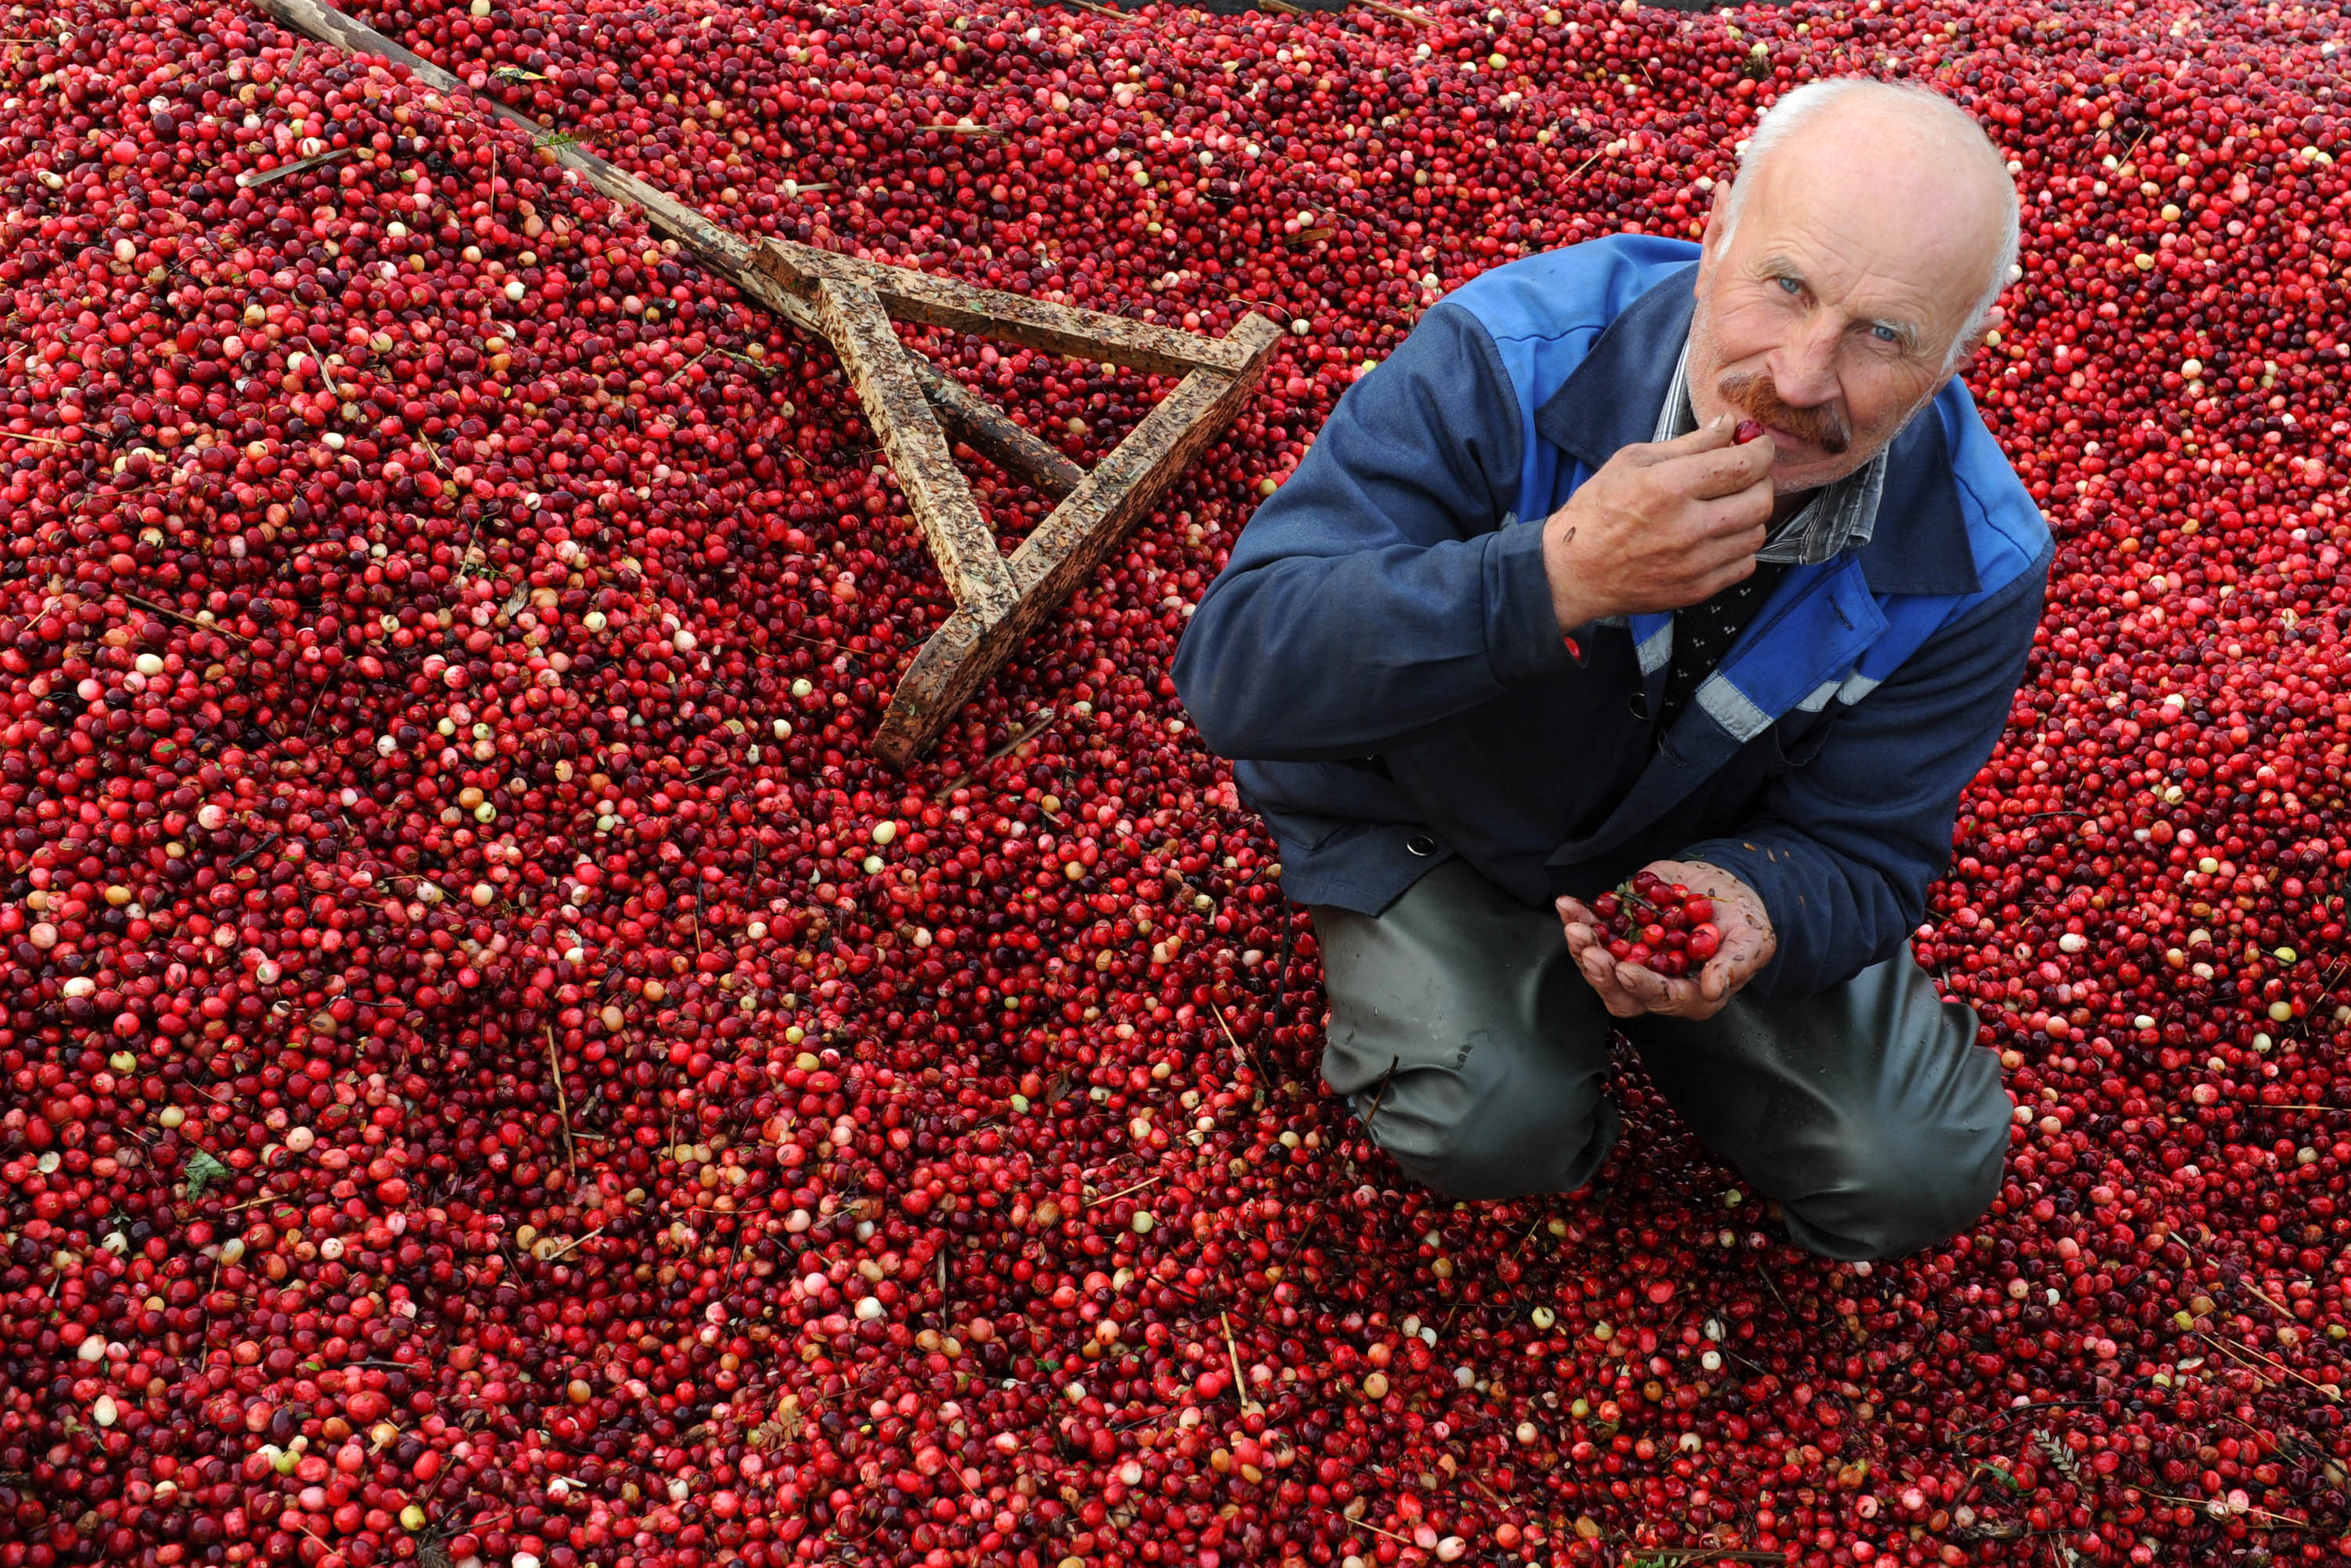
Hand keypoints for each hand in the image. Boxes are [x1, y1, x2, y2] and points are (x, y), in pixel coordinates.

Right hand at [1541, 412, 1775, 633]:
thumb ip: (1688, 443)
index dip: (1762, 450)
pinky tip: (1718, 538)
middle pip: (1760, 500)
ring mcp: (1694, 563)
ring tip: (1727, 508)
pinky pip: (1744, 565)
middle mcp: (1687, 527)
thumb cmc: (1596, 512)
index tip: (1758, 446)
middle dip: (1761, 481)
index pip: (1744, 465)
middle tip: (1744, 475)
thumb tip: (1729, 426)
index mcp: (1669, 486)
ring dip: (1750, 516)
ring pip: (1757, 534)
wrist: (1572, 571)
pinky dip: (1739, 548)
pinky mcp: (1696, 590)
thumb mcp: (1633, 461)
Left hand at [1556, 859, 1776, 1020]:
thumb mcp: (1752, 942)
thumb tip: (1715, 989)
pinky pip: (1592, 931)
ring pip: (1598, 962)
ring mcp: (1632, 957)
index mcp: (1687, 994)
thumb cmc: (1745, 923)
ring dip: (1581, 944)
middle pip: (1617, 990)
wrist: (1727, 889)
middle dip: (1598, 969)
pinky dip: (1578, 918)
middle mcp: (1653, 982)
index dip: (1641, 987)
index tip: (1625, 969)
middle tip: (1589, 946)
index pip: (1659, 998)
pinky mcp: (1619, 933)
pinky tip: (1568, 904)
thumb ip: (1734, 966)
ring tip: (1574, 922)